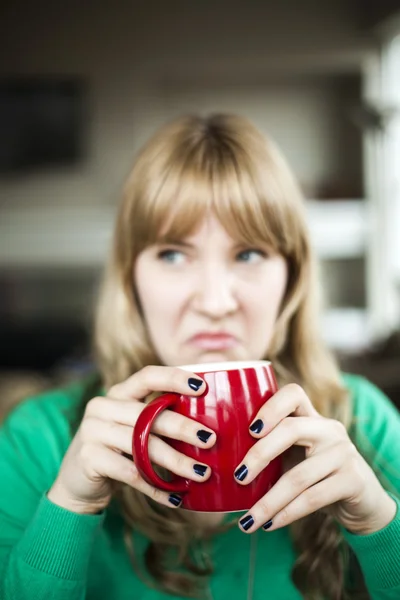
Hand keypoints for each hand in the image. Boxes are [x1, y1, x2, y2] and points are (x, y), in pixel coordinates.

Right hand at [48, 366, 215, 514]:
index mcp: (118, 393)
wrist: (77, 485)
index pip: (147, 376)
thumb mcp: (135, 430)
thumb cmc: (118, 453)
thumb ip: (159, 420)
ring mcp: (92, 430)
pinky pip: (131, 472)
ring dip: (176, 461)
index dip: (174, 377)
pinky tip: (176, 497)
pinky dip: (156, 487)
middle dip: (183, 427)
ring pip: (142, 445)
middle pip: (149, 413)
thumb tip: (208, 426)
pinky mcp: (89, 457)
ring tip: (201, 473)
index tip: (202, 387)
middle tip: (210, 439)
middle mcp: (103, 406)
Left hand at [234, 384, 396, 534]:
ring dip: (268, 502)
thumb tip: (218, 465)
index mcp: (312, 417)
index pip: (293, 394)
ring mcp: (343, 453)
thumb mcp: (295, 457)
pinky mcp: (353, 480)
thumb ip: (270, 451)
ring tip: (247, 521)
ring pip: (299, 475)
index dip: (270, 406)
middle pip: (291, 429)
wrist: (363, 502)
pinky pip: (313, 497)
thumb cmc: (316, 476)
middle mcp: (329, 429)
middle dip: (260, 454)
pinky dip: (287, 514)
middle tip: (238, 477)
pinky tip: (269, 525)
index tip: (249, 429)